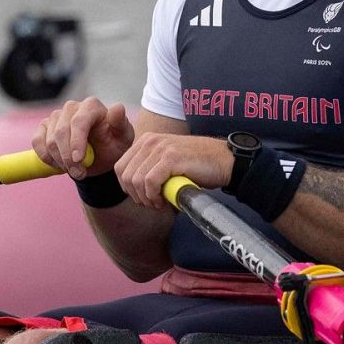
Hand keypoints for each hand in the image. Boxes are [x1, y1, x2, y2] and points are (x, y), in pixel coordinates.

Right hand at [33, 98, 134, 179]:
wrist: (100, 156)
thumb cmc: (114, 144)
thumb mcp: (123, 137)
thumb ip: (120, 123)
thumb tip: (117, 108)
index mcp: (91, 106)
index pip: (79, 122)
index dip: (76, 141)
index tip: (79, 160)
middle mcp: (72, 107)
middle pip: (61, 132)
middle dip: (68, 157)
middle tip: (79, 174)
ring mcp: (57, 116)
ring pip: (49, 140)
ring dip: (60, 161)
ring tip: (75, 171)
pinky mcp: (44, 126)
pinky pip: (37, 142)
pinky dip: (46, 157)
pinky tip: (59, 164)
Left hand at [113, 133, 230, 209]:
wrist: (223, 161)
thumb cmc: (197, 166)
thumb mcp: (167, 162)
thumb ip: (149, 168)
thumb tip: (132, 189)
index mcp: (146, 140)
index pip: (120, 168)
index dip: (128, 188)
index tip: (143, 198)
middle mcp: (150, 141)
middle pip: (126, 175)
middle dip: (136, 195)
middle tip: (152, 204)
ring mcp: (160, 148)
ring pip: (136, 180)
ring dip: (146, 198)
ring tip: (160, 203)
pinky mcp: (171, 158)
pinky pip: (149, 182)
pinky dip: (154, 196)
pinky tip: (165, 200)